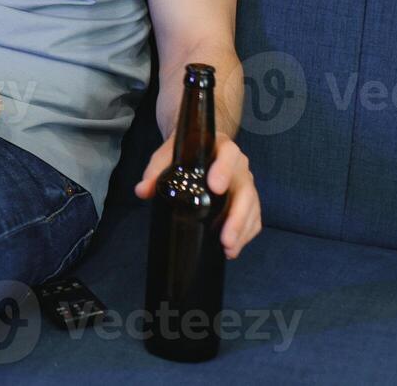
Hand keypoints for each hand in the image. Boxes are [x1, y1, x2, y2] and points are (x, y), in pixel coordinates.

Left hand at [135, 131, 261, 259]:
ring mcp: (245, 183)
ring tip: (228, 249)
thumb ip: (155, 170)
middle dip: (237, 216)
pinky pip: (254, 217)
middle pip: (245, 190)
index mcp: (221, 148)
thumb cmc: (184, 151)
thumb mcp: (167, 155)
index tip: (216, 188)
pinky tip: (232, 249)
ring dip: (242, 230)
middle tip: (225, 237)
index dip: (224, 170)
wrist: (197, 146)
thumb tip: (142, 190)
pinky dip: (246, 234)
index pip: (228, 155)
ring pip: (252, 207)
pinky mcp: (248, 199)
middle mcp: (239, 165)